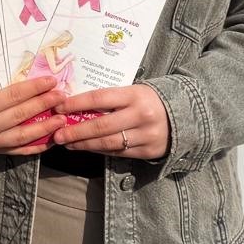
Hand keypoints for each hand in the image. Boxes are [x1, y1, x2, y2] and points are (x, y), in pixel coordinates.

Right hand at [0, 75, 65, 155]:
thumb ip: (3, 87)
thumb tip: (34, 81)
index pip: (12, 96)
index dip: (34, 88)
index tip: (52, 81)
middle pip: (20, 115)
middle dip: (44, 105)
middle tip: (62, 97)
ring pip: (22, 136)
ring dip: (45, 128)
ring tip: (62, 120)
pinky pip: (19, 151)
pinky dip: (36, 146)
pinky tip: (51, 140)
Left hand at [50, 85, 170, 159]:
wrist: (185, 115)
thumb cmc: (150, 100)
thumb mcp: (134, 91)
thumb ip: (111, 98)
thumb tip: (75, 104)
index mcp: (135, 94)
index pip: (99, 98)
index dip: (76, 103)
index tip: (58, 107)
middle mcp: (141, 115)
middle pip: (101, 125)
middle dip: (75, 131)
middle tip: (57, 135)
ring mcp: (146, 135)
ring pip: (108, 143)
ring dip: (84, 144)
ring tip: (68, 144)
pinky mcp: (148, 151)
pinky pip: (118, 152)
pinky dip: (100, 150)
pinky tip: (87, 148)